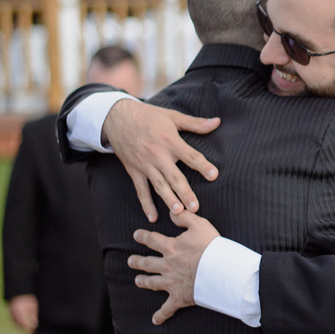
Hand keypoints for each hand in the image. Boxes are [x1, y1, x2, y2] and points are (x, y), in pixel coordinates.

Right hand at [8, 295, 37, 333]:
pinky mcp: (10, 313)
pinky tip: (24, 326)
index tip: (34, 332)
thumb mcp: (33, 305)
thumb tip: (35, 325)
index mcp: (21, 311)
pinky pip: (14, 321)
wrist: (18, 293)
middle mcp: (14, 313)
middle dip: (25, 330)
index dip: (29, 329)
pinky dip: (19, 325)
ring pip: (16, 324)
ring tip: (29, 330)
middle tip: (32, 333)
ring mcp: (11, 313)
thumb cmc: (28, 298)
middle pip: (20, 325)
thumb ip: (34, 315)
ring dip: (22, 328)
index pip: (25, 323)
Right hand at [103, 99, 220, 221]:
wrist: (117, 117)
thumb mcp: (173, 116)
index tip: (214, 175)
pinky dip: (146, 204)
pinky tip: (153, 217)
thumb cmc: (149, 116)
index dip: (203, 166)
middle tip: (195, 207)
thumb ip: (195, 123)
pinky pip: (141, 190)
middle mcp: (158, 155)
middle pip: (174, 177)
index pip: (190, 156)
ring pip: (159, 186)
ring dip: (169, 200)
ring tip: (178, 213)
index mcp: (170, 141)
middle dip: (185, 193)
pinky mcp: (133, 171)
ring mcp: (144, 165)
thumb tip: (218, 122)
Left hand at [130, 209, 219, 324]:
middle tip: (130, 261)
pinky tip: (155, 320)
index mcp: (171, 248)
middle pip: (146, 263)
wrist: (221, 271)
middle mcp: (166, 265)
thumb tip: (172, 212)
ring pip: (152, 283)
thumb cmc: (213, 247)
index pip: (151, 240)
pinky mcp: (179, 298)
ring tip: (138, 281)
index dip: (142, 236)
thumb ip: (184, 217)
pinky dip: (161, 315)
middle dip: (137, 261)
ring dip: (143, 281)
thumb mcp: (200, 225)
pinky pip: (167, 309)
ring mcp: (171, 283)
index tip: (136, 235)